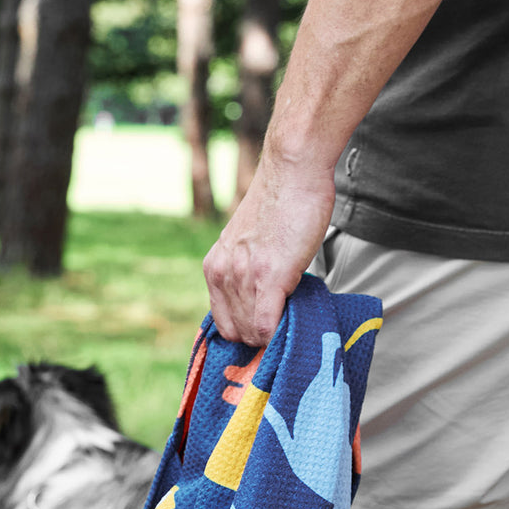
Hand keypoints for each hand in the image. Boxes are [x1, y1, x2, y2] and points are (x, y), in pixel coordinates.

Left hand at [203, 152, 335, 345]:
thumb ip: (245, 272)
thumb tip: (260, 304)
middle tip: (284, 324)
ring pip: (252, 333)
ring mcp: (244, 277)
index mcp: (214, 268)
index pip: (222, 323)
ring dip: (273, 334)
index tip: (266, 329)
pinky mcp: (269, 277)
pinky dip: (279, 333)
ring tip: (292, 316)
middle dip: (260, 336)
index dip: (246, 332)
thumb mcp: (247, 244)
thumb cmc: (280, 205)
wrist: (293, 172)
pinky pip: (267, 326)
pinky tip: (294, 319)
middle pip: (236, 332)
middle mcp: (223, 274)